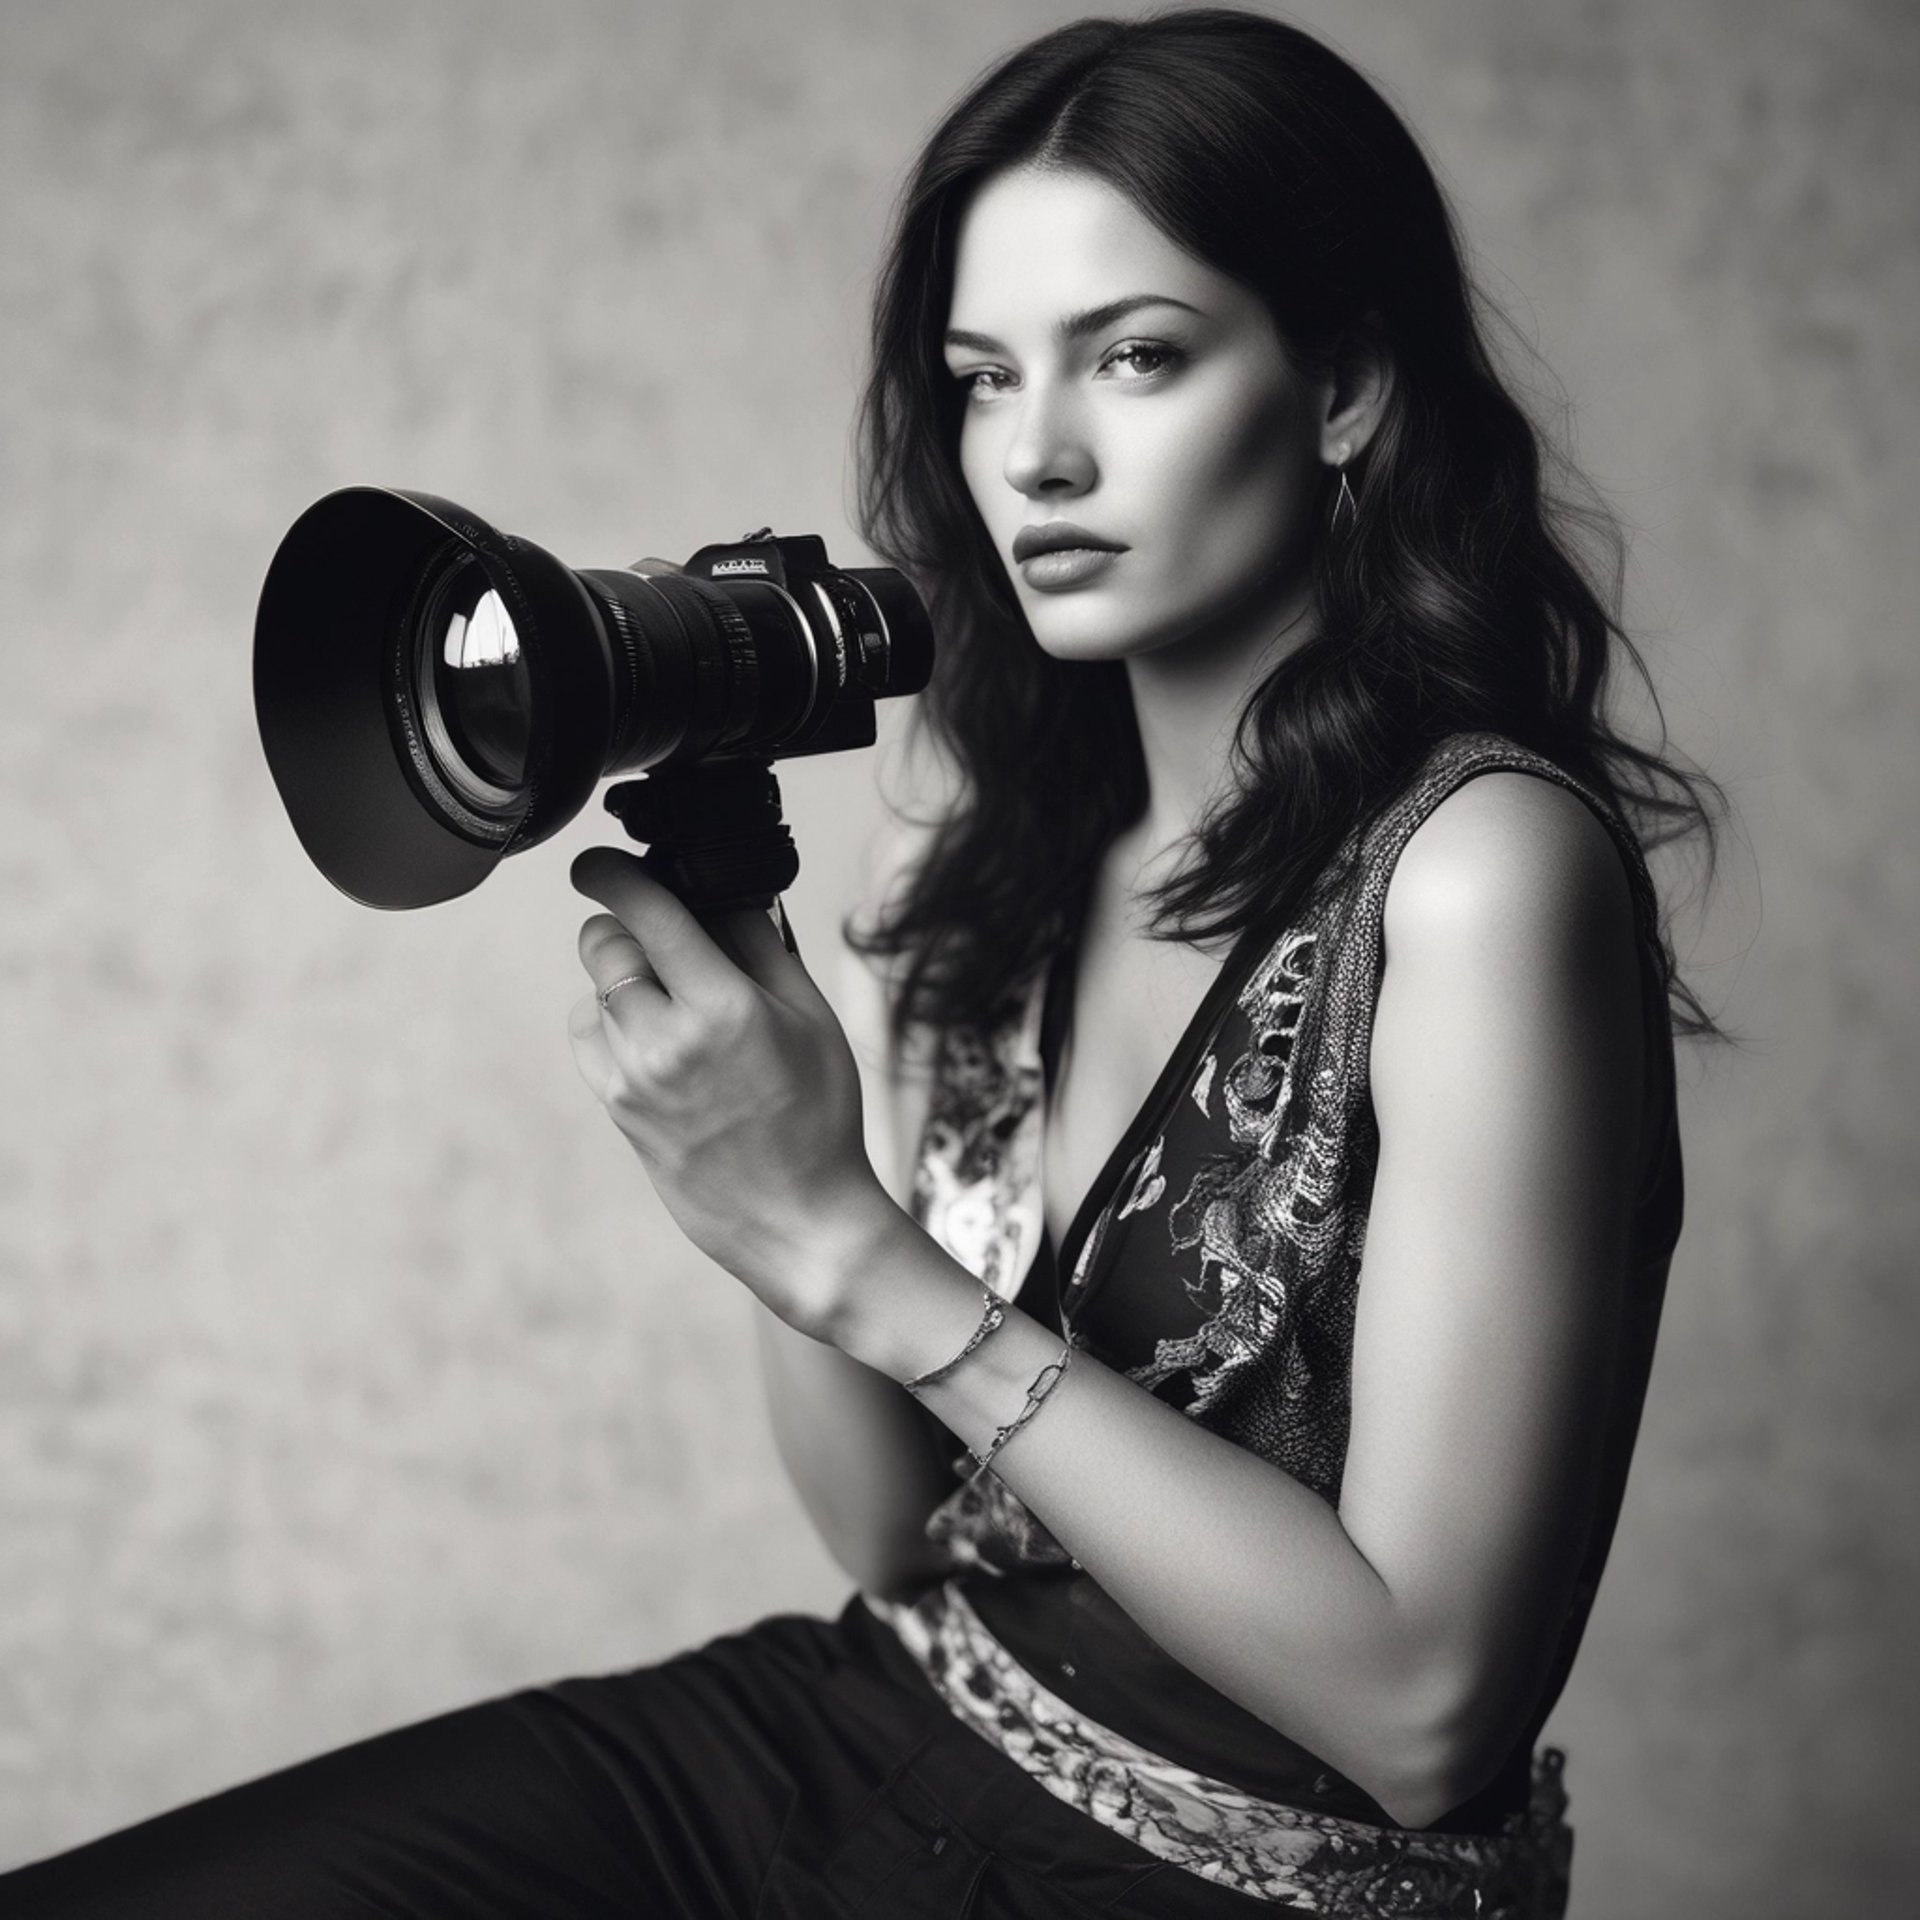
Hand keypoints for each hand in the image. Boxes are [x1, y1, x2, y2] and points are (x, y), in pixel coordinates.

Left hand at [567, 848, 893, 1340]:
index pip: (644, 912)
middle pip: (603, 943)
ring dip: (623, 980)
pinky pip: (587, 1037)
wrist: (798, 1219)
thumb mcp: (811, 1018)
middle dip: (627, 928)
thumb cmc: (819, 1117)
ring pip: (594, 990)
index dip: (611, 872)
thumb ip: (758, 946)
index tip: (597, 861)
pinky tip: (654, 1040)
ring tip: (675, 1007)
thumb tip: (715, 895)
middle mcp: (666, 1039)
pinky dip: (608, 1023)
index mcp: (723, 1007)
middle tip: (667, 944)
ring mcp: (632, 1078)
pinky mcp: (615, 1109)